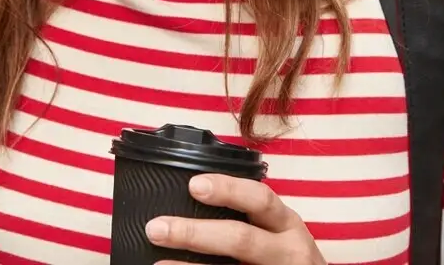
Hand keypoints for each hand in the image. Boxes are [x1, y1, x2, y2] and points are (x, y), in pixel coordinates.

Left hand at [146, 175, 325, 264]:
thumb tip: (192, 195)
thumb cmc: (287, 255)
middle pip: (241, 239)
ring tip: (158, 264)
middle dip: (195, 233)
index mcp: (286, 224)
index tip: (194, 185)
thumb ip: (248, 216)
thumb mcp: (278, 230)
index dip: (228, 190)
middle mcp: (286, 250)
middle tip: (157, 228)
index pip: (260, 199)